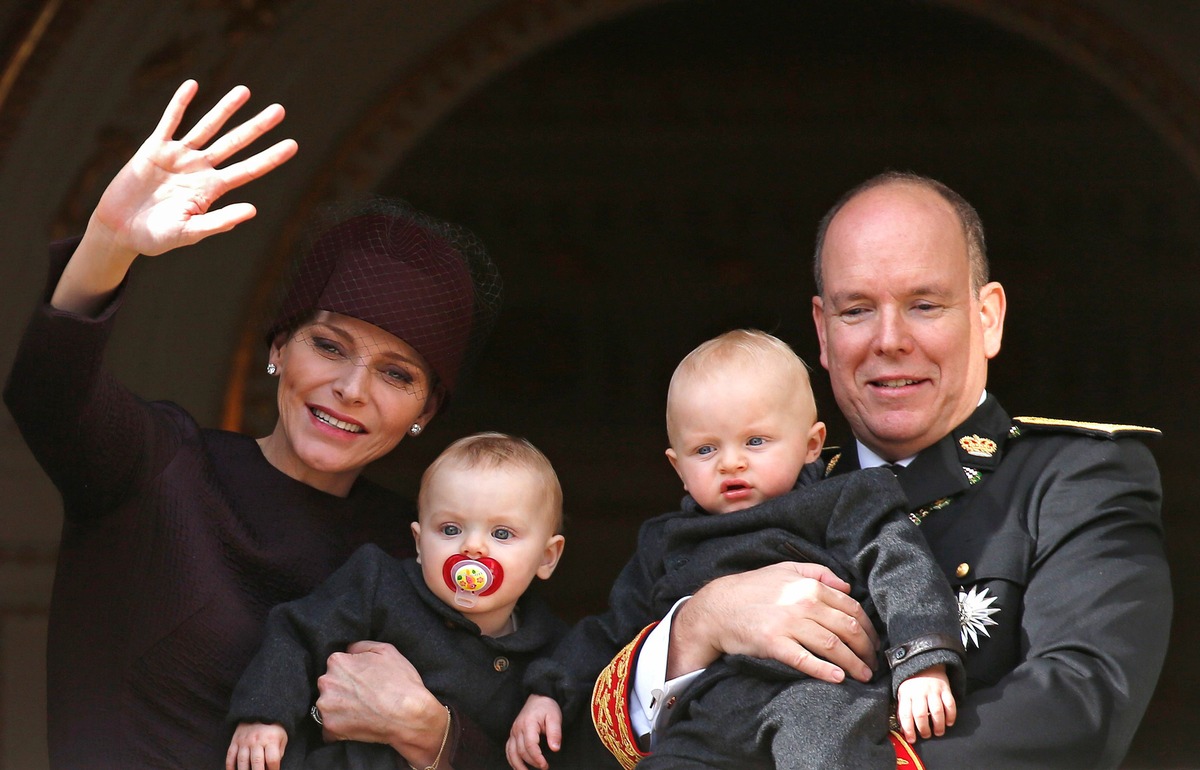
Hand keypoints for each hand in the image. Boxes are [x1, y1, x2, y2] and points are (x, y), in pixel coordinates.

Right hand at [53, 79, 296, 313]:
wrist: (119, 230)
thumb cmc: (155, 237)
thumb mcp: (189, 232)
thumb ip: (218, 221)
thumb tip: (252, 210)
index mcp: (212, 190)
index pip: (248, 170)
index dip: (270, 158)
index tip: (293, 145)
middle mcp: (200, 169)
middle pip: (234, 143)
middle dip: (256, 127)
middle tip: (280, 110)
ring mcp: (178, 157)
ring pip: (207, 127)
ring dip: (225, 109)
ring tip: (245, 91)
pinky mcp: (153, 149)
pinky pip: (169, 122)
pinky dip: (180, 104)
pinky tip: (193, 86)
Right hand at [225, 722, 286, 769]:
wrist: (259, 712)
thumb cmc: (272, 730)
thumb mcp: (281, 738)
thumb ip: (278, 753)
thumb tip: (272, 768)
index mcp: (271, 739)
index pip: (272, 759)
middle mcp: (257, 740)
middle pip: (257, 762)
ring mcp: (244, 741)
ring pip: (242, 761)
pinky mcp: (234, 741)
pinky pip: (230, 756)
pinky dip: (230, 767)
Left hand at [315, 641, 448, 767]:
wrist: (409, 715)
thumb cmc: (400, 681)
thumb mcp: (386, 650)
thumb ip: (361, 646)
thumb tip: (349, 650)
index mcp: (337, 662)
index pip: (337, 665)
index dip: (352, 672)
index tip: (363, 680)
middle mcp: (326, 682)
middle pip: (330, 685)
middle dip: (342, 689)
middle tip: (363, 696)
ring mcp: (326, 706)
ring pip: (328, 706)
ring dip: (339, 709)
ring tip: (362, 711)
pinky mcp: (331, 728)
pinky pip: (329, 729)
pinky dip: (340, 728)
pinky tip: (356, 725)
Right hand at [506, 695, 561, 769]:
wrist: (539, 698)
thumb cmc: (547, 707)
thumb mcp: (555, 717)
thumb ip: (555, 733)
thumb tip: (555, 748)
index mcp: (528, 723)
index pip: (530, 745)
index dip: (537, 758)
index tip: (545, 765)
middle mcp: (517, 728)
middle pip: (521, 751)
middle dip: (532, 762)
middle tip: (544, 768)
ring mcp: (513, 731)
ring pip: (511, 752)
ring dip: (518, 765)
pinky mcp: (512, 734)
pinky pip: (508, 749)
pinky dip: (511, 760)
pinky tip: (518, 767)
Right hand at [669, 562, 877, 682]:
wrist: (718, 607)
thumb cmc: (753, 588)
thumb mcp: (785, 569)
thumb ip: (818, 572)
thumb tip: (846, 586)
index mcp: (810, 586)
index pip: (852, 608)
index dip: (868, 628)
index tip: (874, 643)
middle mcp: (803, 604)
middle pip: (848, 629)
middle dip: (866, 649)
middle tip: (873, 664)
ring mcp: (789, 624)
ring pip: (833, 646)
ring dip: (853, 663)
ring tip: (863, 676)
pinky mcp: (774, 643)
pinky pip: (806, 659)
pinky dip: (825, 671)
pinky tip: (838, 679)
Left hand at [896, 664, 955, 742]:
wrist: (925, 664)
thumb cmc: (912, 684)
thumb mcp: (902, 693)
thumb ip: (903, 710)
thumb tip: (904, 729)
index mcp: (906, 694)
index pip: (905, 714)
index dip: (908, 729)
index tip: (911, 740)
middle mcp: (919, 692)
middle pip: (921, 714)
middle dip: (924, 729)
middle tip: (926, 736)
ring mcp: (933, 690)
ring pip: (936, 710)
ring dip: (938, 725)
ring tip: (938, 732)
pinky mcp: (945, 689)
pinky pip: (950, 704)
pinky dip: (951, 716)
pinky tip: (949, 723)